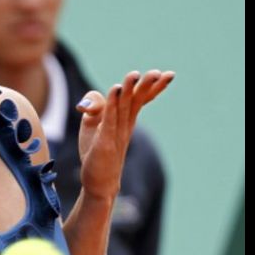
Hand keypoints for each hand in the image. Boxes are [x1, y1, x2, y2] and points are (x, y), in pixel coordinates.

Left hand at [75, 70, 173, 198]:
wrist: (98, 182)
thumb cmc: (97, 151)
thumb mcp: (93, 123)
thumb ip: (95, 106)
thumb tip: (87, 102)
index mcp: (126, 119)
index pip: (140, 100)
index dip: (153, 87)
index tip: (168, 74)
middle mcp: (125, 125)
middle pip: (137, 101)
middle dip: (148, 86)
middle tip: (159, 72)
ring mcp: (116, 134)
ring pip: (124, 107)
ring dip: (130, 90)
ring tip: (135, 74)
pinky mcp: (105, 142)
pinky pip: (109, 120)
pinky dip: (112, 104)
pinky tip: (115, 90)